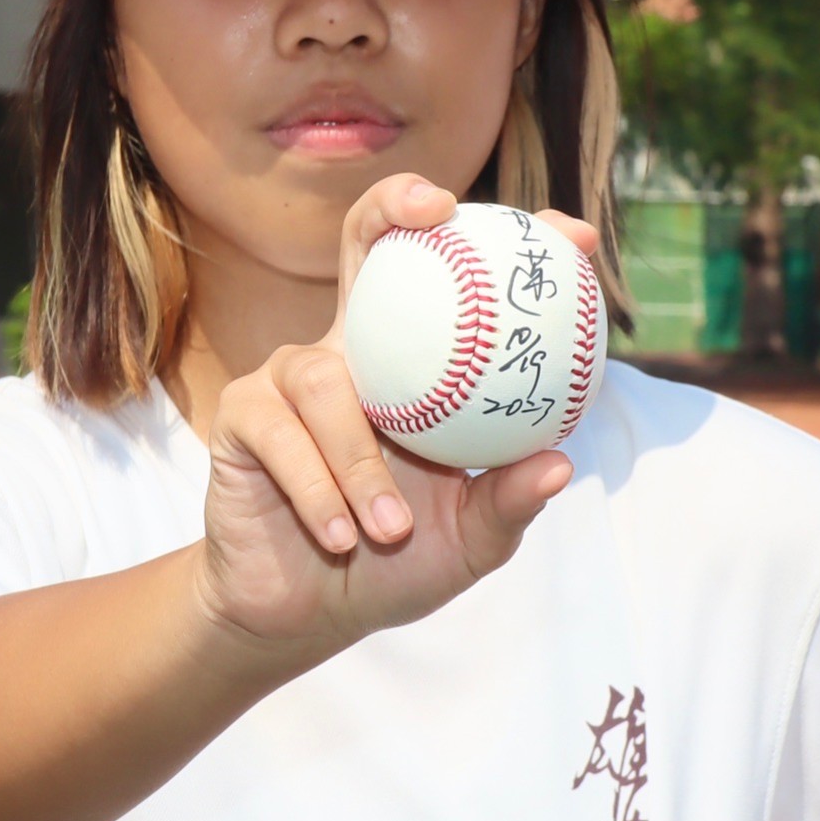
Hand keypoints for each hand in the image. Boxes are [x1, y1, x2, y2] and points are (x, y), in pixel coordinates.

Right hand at [192, 174, 599, 657]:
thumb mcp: (471, 540)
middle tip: (436, 212)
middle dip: (392, 206)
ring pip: (326, 381)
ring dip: (362, 466)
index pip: (459, 280)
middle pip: (363, 241)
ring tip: (390, 530)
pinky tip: (343, 535)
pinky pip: (283, 436)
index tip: (575, 236)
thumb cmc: (398, 561)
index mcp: (417, 364)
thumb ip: (509, 501)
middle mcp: (354, 350)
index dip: (511, 241)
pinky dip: (319, 490)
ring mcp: (292, 375)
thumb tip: (559, 464)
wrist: (307, 614)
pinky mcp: (244, 413)